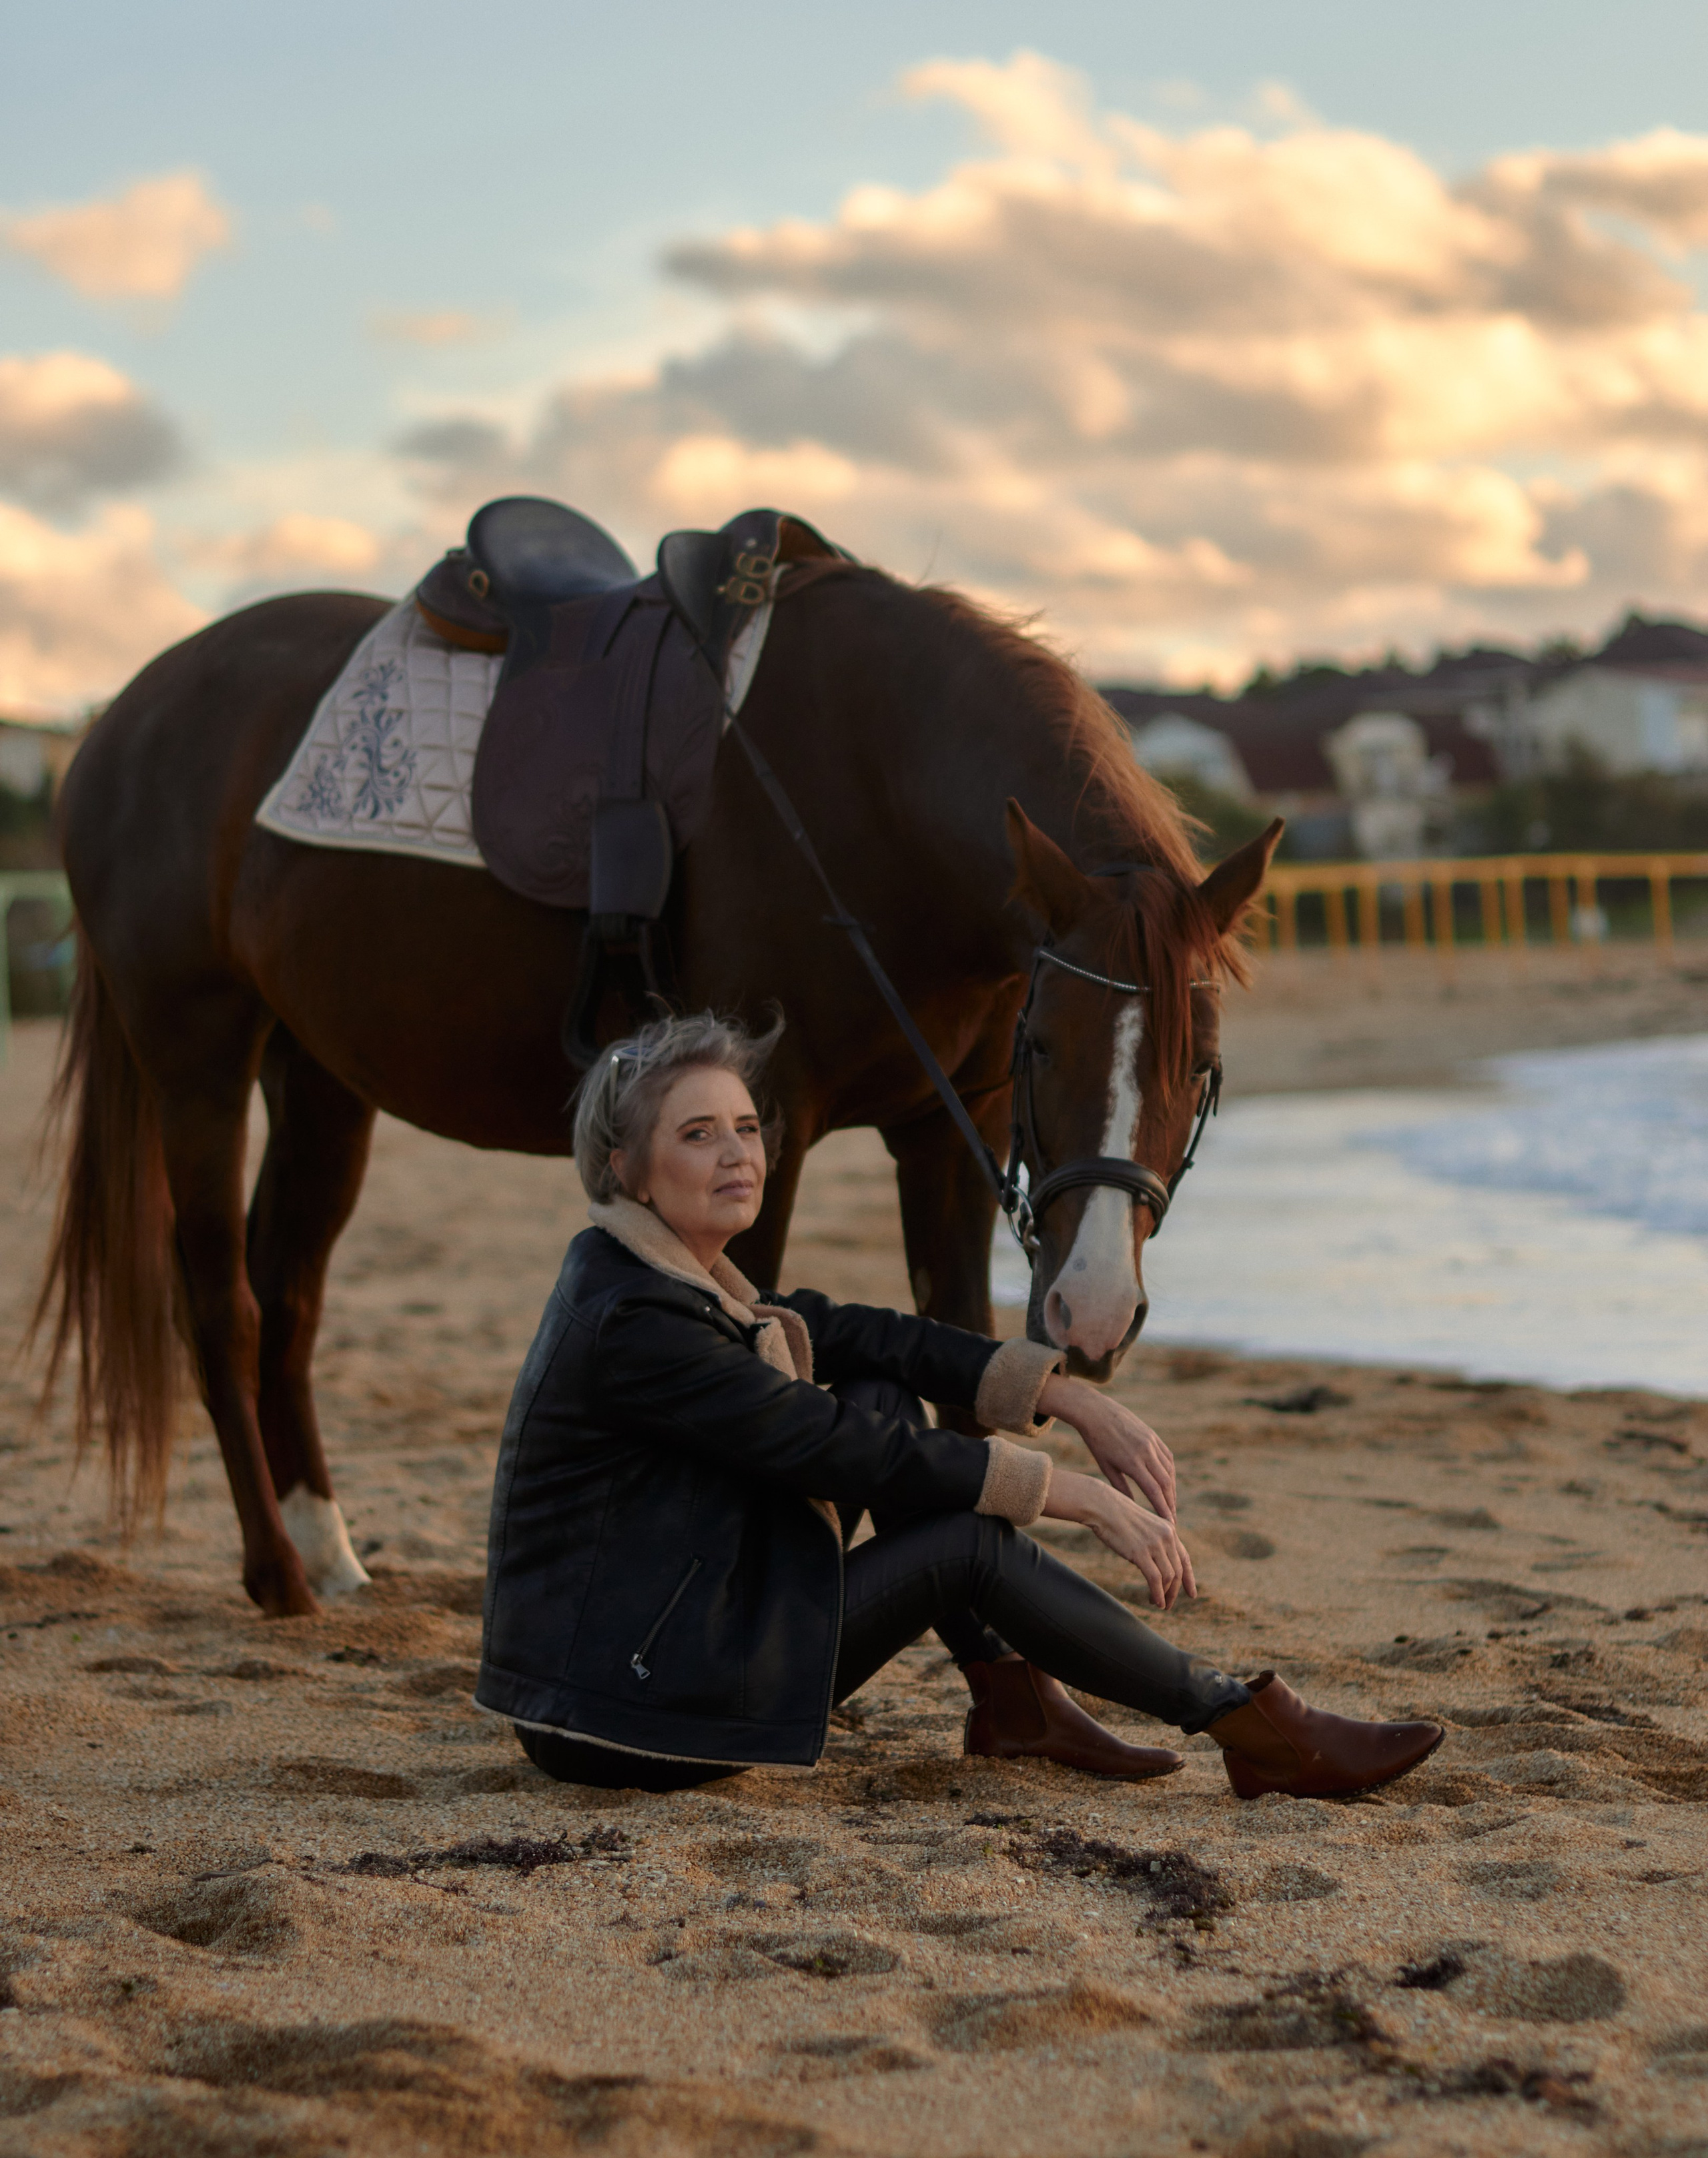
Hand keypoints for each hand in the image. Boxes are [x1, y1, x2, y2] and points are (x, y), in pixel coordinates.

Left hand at [1037, 1376, 1177, 1520]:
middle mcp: (1146, 1452)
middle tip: (1172, 1519)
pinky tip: (1168, 1482)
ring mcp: (1152, 1442)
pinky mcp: (1153, 1435)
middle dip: (1170, 1503)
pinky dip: (1170, 1472)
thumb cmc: (1096, 1442)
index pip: (1154, 1491)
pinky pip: (1167, 1457)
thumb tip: (1133, 1508)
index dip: (1163, 1508)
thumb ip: (1121, 1488)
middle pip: (1166, 1483)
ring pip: (1169, 1470)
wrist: (1097, 1412)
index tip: (1169, 1523)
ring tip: (1170, 1503)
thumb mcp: (1106, 1467)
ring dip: (1172, 1489)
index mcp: (1132, 1462)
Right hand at [1043, 1469, 1197, 1610]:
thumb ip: (1154, 1539)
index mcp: (1168, 1529)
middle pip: (1178, 1571)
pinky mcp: (1140, 1552)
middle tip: (1168, 1604)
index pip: (1184, 1558)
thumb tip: (1156, 1561)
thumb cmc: (1116, 1515)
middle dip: (1175, 1591)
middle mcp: (1166, 1536)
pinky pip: (1155, 1579)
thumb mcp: (1143, 1525)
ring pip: (1169, 1577)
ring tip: (1159, 1604)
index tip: (1191, 1593)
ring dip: (1166, 1595)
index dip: (1189, 1578)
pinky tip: (1155, 1601)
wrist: (1101, 1505)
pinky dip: (1157, 1594)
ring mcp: (1154, 1544)